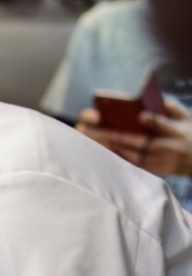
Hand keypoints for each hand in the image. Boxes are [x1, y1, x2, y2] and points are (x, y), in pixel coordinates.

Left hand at [77, 101, 191, 176]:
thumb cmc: (190, 134)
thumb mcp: (187, 118)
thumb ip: (171, 109)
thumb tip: (150, 102)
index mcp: (177, 131)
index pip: (162, 125)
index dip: (152, 121)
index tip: (141, 116)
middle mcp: (168, 148)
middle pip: (140, 142)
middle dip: (117, 136)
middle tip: (95, 131)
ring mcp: (161, 162)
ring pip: (133, 156)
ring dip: (112, 149)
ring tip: (93, 141)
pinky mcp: (156, 172)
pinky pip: (133, 166)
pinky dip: (118, 160)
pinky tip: (103, 154)